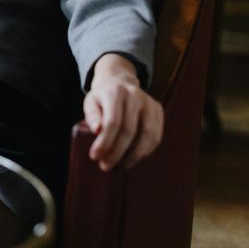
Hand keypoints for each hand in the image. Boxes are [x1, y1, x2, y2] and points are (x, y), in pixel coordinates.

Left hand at [84, 53, 163, 171]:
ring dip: (134, 155)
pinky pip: (156, 135)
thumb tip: (97, 130)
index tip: (95, 156)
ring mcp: (150, 103)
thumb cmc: (102, 98)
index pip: (112, 121)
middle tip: (106, 166)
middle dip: (117, 152)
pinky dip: (146, 150)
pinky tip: (133, 157)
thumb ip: (92, 116)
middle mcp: (135, 95)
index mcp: (115, 92)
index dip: (105, 142)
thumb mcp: (90, 102)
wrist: (119, 82)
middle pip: (130, 130)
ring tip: (121, 166)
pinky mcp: (158, 110)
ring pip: (148, 135)